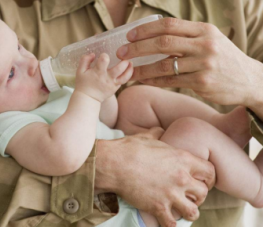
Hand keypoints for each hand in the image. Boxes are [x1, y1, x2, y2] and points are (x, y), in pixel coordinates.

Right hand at [76, 53, 132, 101]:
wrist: (88, 98)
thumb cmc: (83, 83)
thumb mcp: (80, 70)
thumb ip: (85, 60)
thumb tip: (93, 54)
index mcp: (98, 72)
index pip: (104, 60)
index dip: (104, 55)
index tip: (103, 56)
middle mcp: (107, 78)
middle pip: (119, 68)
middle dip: (124, 61)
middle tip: (124, 57)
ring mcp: (112, 84)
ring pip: (125, 76)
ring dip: (129, 68)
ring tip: (130, 62)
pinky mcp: (115, 88)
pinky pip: (124, 81)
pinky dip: (128, 75)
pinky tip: (128, 69)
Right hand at [95, 128, 214, 226]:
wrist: (114, 164)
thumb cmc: (130, 148)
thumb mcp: (147, 137)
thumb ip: (158, 133)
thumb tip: (160, 130)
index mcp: (182, 159)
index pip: (210, 171)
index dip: (209, 178)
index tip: (203, 181)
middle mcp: (181, 178)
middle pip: (203, 193)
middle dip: (198, 196)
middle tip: (189, 195)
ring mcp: (171, 194)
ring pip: (193, 212)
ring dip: (188, 212)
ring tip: (182, 210)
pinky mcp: (158, 207)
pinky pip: (172, 224)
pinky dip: (170, 223)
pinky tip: (165, 219)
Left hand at [116, 17, 262, 107]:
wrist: (248, 79)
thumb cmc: (224, 58)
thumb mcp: (210, 40)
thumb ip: (187, 37)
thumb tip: (155, 38)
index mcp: (204, 30)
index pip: (169, 25)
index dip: (145, 30)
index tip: (129, 36)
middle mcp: (204, 45)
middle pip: (163, 42)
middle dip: (138, 48)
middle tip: (122, 53)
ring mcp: (204, 64)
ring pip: (165, 65)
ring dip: (142, 69)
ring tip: (128, 71)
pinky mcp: (202, 83)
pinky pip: (172, 81)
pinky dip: (154, 81)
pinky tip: (143, 81)